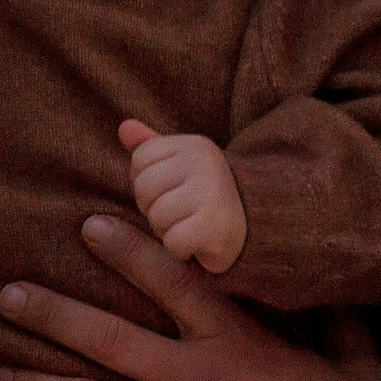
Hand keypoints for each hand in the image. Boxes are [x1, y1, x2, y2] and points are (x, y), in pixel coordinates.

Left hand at [121, 120, 247, 274]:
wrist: (256, 236)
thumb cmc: (207, 201)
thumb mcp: (179, 169)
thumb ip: (150, 148)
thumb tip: (124, 128)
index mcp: (195, 146)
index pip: (140, 160)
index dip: (148, 184)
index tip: (174, 192)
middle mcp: (206, 163)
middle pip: (144, 188)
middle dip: (155, 209)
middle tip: (184, 215)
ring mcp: (213, 193)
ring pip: (156, 217)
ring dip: (168, 233)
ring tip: (193, 228)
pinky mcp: (215, 226)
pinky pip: (173, 242)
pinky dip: (181, 251)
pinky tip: (201, 245)